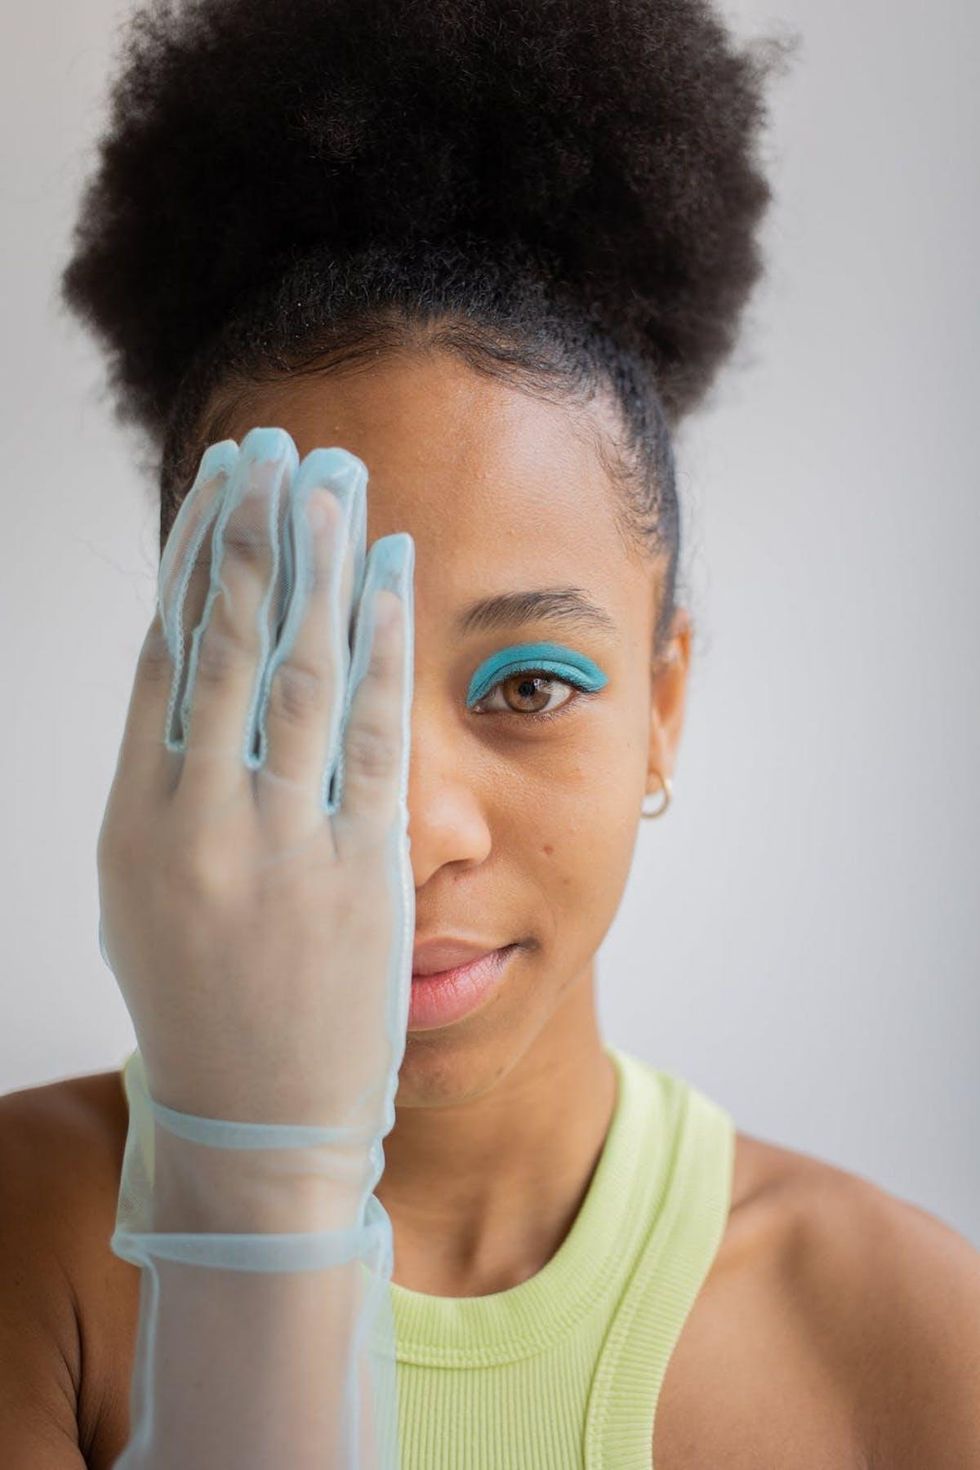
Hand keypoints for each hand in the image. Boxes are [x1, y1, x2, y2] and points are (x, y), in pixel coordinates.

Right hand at [96, 427, 414, 1145]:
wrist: (257, 1120)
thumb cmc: (203, 1002)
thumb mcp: (147, 894)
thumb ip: (168, 787)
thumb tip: (198, 673)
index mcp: (135, 822)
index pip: (165, 657)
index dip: (193, 563)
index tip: (216, 490)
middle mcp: (197, 820)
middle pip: (228, 642)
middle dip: (255, 533)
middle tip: (276, 449)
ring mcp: (279, 844)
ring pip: (298, 667)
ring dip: (319, 561)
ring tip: (334, 479)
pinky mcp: (359, 870)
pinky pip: (370, 732)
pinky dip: (380, 643)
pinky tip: (390, 575)